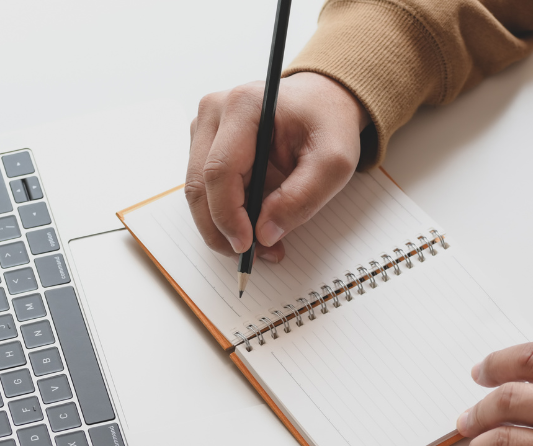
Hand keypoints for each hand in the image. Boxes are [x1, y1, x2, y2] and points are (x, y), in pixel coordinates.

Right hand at [185, 72, 368, 261]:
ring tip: (260, 244)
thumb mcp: (334, 162)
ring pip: (198, 191)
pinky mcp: (204, 143)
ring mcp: (204, 126)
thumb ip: (302, 198)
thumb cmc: (327, 124)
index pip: (219, 170)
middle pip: (199, 185)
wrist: (321, 102)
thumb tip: (264, 234)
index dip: (228, 215)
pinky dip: (224, 214)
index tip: (247, 246)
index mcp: (244, 105)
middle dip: (221, 230)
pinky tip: (251, 224)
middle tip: (251, 256)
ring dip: (221, 227)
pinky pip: (204, 189)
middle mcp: (214, 111)